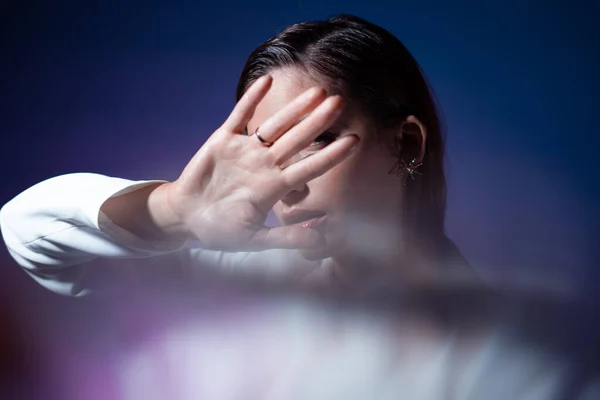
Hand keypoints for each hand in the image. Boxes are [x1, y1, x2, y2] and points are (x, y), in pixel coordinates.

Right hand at [154, 75, 357, 250]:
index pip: (309, 168)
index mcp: (274, 187)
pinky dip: (251, 99)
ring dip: (295, 109)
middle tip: (341, 102)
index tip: (354, 141)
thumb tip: (320, 244)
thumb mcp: (254, 240)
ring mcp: (245, 151)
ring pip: (274, 125)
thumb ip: (285, 238)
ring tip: (317, 91)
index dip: (331, 155)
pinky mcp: (223, 140)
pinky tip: (268, 81)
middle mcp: (265, 165)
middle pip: (297, 139)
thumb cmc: (220, 231)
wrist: (186, 218)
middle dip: (318, 122)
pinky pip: (240, 116)